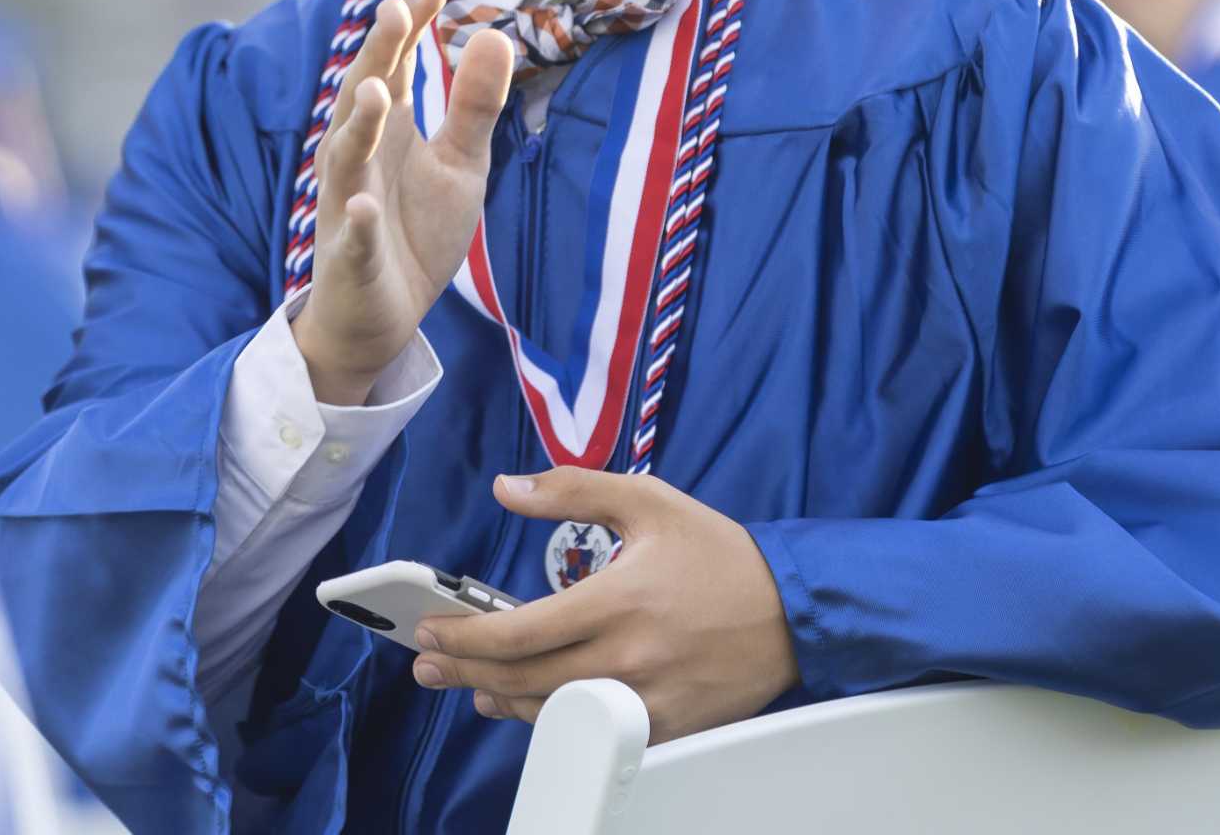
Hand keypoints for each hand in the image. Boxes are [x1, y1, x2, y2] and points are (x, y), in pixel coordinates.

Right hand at [291, 0, 514, 404]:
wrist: (383, 316)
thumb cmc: (416, 229)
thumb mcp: (459, 164)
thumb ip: (473, 104)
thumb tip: (494, 32)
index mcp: (388, 130)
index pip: (395, 64)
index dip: (410, 24)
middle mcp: (360, 157)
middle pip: (361, 96)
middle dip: (376, 55)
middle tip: (394, 9)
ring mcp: (349, 206)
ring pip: (345, 159)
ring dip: (358, 126)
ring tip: (378, 92)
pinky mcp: (351, 258)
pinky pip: (352, 239)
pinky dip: (358, 224)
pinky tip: (368, 210)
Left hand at [411, 468, 799, 742]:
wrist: (792, 611)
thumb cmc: (719, 554)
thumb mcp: (649, 501)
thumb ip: (574, 489)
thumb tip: (506, 487)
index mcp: (619, 599)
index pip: (522, 630)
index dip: (467, 634)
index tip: (432, 627)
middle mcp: (627, 657)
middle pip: (523, 677)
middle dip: (465, 669)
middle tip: (428, 662)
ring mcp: (645, 700)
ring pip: (551, 712)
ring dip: (498, 699)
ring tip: (468, 684)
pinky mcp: (662, 728)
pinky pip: (590, 733)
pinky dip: (550, 720)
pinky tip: (526, 706)